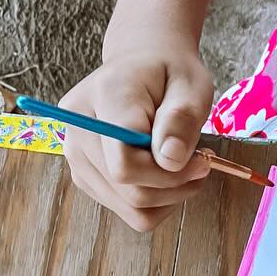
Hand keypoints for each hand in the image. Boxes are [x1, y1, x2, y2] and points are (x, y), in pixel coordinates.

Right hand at [61, 42, 214, 231]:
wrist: (143, 66)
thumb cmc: (170, 74)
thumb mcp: (191, 86)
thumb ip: (182, 120)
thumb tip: (171, 160)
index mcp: (105, 97)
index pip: (124, 162)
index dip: (167, 173)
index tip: (201, 160)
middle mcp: (78, 128)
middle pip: (126, 187)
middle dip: (174, 185)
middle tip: (201, 163)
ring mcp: (75, 154)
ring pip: (127, 206)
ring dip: (166, 197)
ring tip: (183, 166)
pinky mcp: (83, 174)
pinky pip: (124, 209)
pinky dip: (153, 202)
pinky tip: (164, 173)